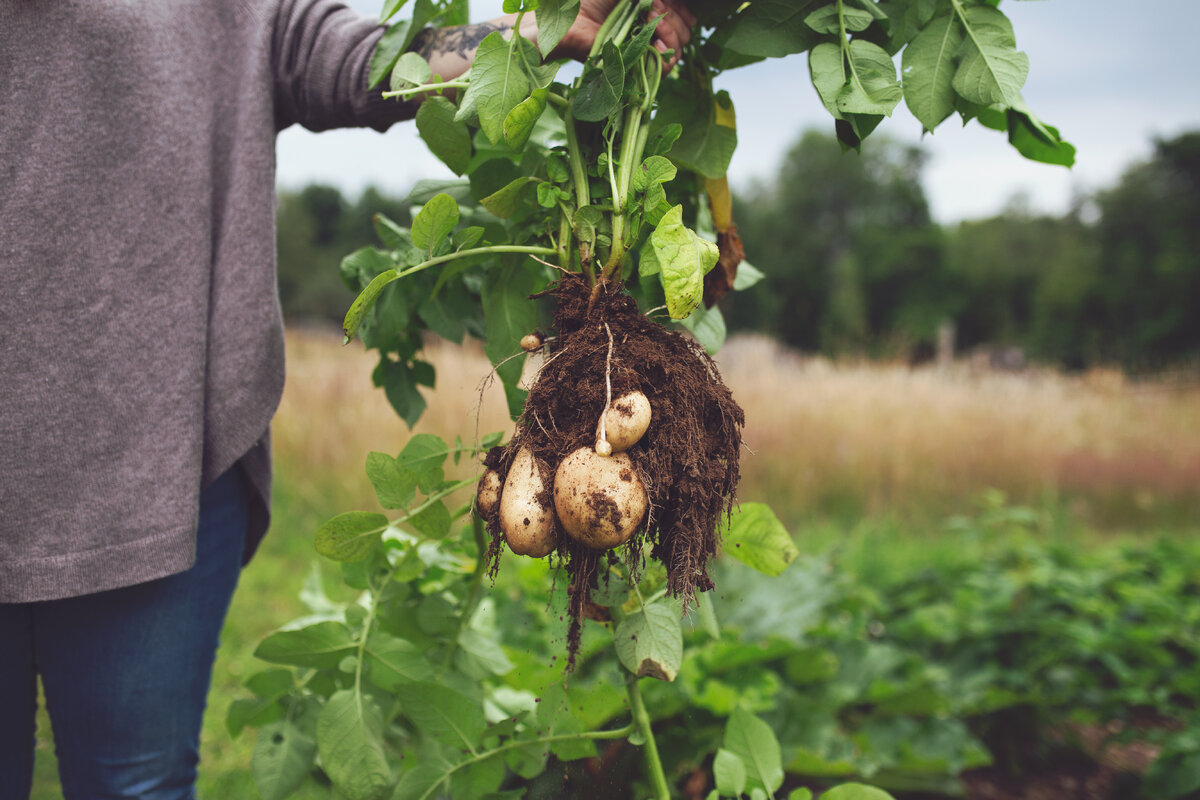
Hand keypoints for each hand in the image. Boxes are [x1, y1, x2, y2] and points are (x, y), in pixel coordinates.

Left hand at [559, 0, 697, 68]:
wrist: (571, 22)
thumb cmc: (591, 0)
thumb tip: (664, 3)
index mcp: (649, 11)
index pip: (681, 14)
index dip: (682, 11)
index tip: (663, 4)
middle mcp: (650, 31)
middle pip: (683, 31)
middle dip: (674, 19)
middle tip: (654, 10)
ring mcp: (645, 50)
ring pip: (678, 48)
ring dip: (671, 34)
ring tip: (652, 24)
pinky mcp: (637, 67)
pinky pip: (664, 68)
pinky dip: (666, 56)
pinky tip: (656, 46)